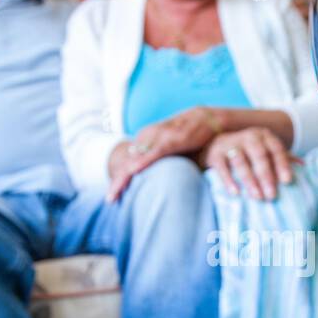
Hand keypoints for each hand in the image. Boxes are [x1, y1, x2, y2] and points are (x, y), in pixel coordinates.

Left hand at [105, 107, 223, 200]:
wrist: (207, 118)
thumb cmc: (190, 138)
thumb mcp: (171, 152)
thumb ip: (161, 164)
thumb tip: (155, 185)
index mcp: (144, 139)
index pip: (127, 162)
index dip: (118, 179)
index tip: (112, 197)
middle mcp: (146, 137)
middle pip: (126, 162)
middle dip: (117, 181)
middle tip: (109, 199)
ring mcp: (157, 137)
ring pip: (135, 159)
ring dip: (123, 177)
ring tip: (114, 193)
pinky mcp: (171, 138)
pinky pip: (154, 153)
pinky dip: (143, 162)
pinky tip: (133, 172)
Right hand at [202, 126, 299, 200]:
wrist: (215, 142)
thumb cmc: (248, 151)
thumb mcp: (266, 149)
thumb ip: (283, 157)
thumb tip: (304, 166)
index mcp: (264, 136)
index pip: (276, 149)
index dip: (282, 165)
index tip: (287, 181)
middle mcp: (248, 137)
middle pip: (259, 156)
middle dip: (266, 176)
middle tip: (272, 195)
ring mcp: (230, 144)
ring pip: (241, 161)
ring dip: (250, 180)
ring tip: (257, 197)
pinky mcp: (215, 153)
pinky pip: (222, 167)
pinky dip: (228, 180)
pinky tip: (235, 193)